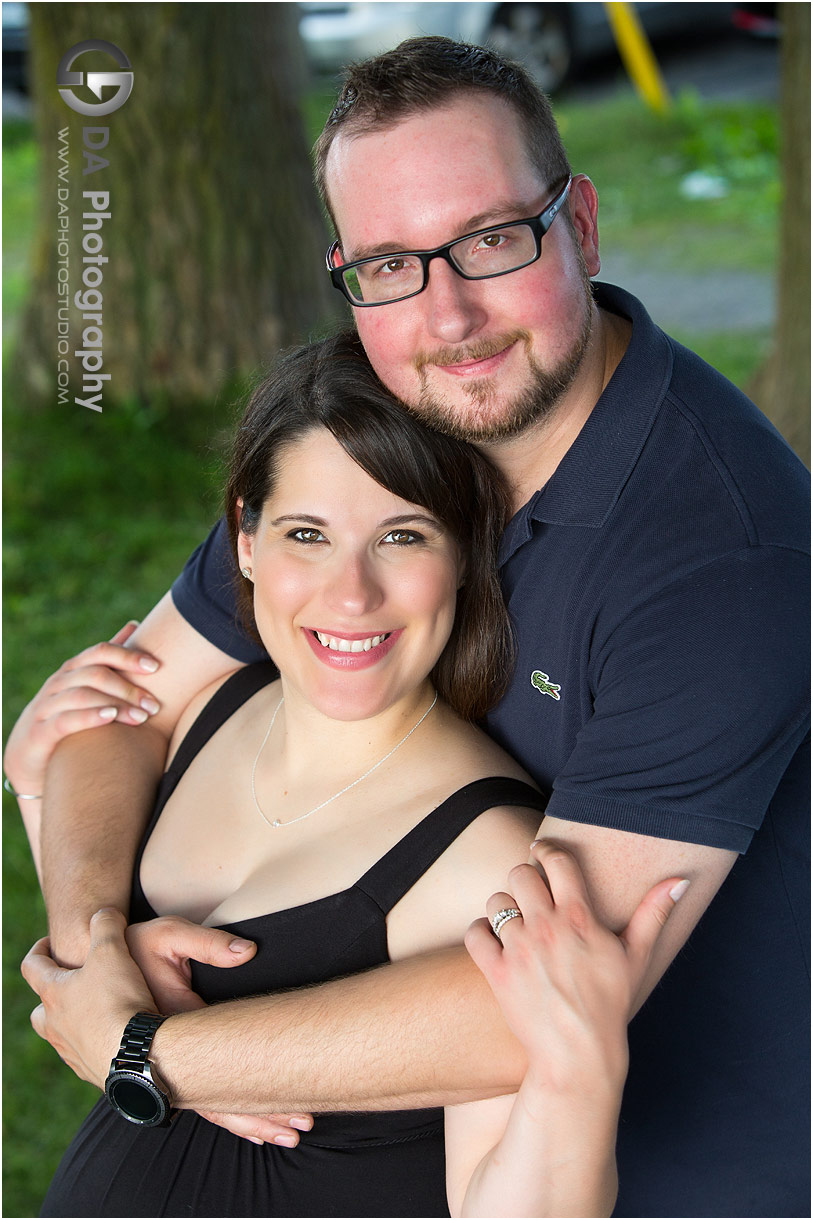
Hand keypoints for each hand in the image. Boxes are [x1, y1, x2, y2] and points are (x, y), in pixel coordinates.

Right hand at [3, 623, 161, 795]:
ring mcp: (47, 705)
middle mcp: (59, 682)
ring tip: (142, 717)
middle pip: (95, 674)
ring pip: (82, 696)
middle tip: (155, 705)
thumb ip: (109, 658)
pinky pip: (65, 720)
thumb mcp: (87, 684)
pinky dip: (90, 717)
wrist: (29, 752)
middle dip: (128, 688)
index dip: (128, 656)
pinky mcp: (39, 732)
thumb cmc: (68, 713)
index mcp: (74, 669)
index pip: (101, 652)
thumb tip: (135, 624)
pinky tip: (111, 718)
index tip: (156, 667)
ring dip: (116, 705)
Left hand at [21, 907, 157, 1089]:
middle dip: (50, 997)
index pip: (32, 967)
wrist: (136, 1054)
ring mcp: (71, 1051)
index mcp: (54, 995)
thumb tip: (103, 913)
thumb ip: (105, 925)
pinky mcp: (91, 1070)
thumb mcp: (112, 950)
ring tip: (93, 1013)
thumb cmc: (118, 1000)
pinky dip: (94, 1043)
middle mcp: (56, 1026)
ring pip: (60, 1036)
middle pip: (39, 1011)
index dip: (38, 950)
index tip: (51, 942)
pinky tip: (114, 1037)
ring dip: (71, 1023)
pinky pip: (85, 1055)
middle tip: (70, 985)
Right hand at [124, 915, 314, 1146]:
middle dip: (259, 1115)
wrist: (90, 967)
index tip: (294, 1104)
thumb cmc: (134, 947)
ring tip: (288, 1136)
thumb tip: (248, 952)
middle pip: (215, 1099)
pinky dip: (226, 1111)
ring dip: (247, 1120)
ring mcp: (162, 1066)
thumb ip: (208, 943)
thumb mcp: (166, 935)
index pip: (218, 1071)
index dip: (257, 1091)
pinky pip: (196, 1098)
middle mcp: (165, 1057)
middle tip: (302, 1128)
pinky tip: (251, 1127)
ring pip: (206, 1104)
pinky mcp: (163, 1065)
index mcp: (170, 1029)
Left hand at [465, 841, 688, 1090]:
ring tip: (515, 922)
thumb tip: (680, 880)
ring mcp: (520, 950)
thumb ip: (654, 913)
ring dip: (503, 908)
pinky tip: (493, 942)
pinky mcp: (498, 972)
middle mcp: (547, 928)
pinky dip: (480, 933)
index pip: (557, 861)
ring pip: (496, 901)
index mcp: (580, 918)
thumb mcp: (636, 956)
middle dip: (524, 879)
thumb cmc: (610, 1004)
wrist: (579, 1054)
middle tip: (529, 893)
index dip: (547, 850)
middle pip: (520, 874)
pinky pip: (475, 933)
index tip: (541, 851)